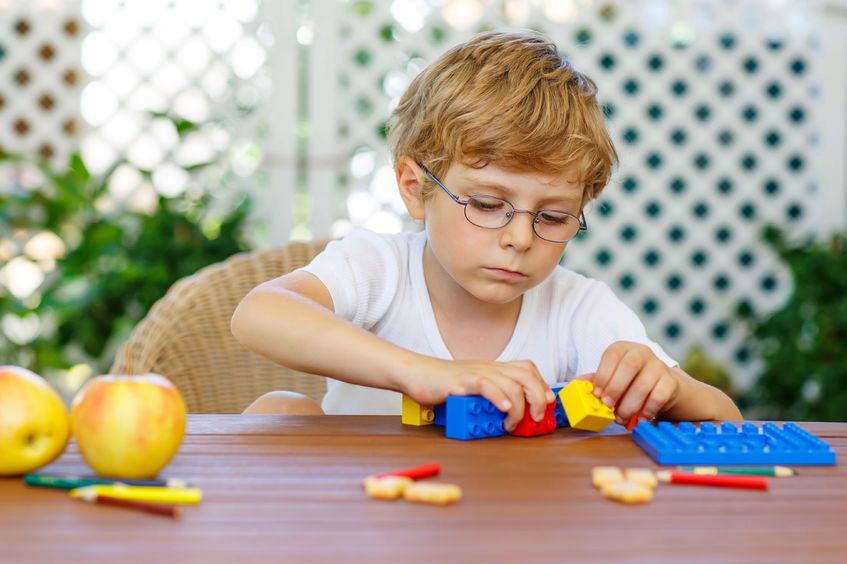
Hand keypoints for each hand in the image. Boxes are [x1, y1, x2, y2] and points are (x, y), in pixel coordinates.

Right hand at [404, 357, 555, 431]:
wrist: (417, 374)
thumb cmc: (444, 385)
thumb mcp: (474, 389)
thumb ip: (492, 396)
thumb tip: (511, 413)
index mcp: (494, 369)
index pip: (528, 370)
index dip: (542, 386)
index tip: (547, 404)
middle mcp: (490, 368)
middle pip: (527, 376)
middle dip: (539, 398)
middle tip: (535, 419)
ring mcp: (477, 373)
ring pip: (513, 384)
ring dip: (520, 407)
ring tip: (512, 424)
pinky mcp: (463, 382)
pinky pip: (488, 386)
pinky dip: (500, 398)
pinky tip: (503, 410)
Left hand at [578, 341, 679, 425]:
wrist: (663, 384)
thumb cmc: (630, 379)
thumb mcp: (612, 375)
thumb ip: (597, 379)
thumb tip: (577, 383)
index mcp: (623, 348)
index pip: (612, 355)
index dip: (603, 374)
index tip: (597, 393)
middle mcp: (641, 353)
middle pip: (629, 366)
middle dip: (616, 388)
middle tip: (608, 406)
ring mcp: (658, 366)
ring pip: (643, 385)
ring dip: (629, 406)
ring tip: (620, 417)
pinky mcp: (671, 382)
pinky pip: (658, 397)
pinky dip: (646, 411)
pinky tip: (639, 419)